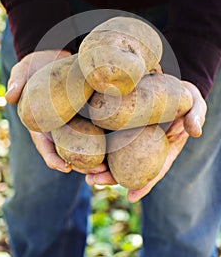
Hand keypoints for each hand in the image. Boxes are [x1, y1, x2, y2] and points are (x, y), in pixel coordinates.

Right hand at [5, 49, 107, 173]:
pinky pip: (99, 130)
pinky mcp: (90, 113)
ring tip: (110, 168)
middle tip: (96, 172)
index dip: (53, 159)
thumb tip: (9, 96)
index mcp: (42, 125)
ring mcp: (76, 122)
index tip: (65, 166)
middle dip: (82, 165)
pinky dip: (107, 141)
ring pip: (87, 147)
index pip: (45, 147)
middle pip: (70, 153)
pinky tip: (120, 146)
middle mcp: (60, 128)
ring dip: (98, 159)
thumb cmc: (37, 66)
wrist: (56, 55)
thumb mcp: (23, 71)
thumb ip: (17, 82)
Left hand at [85, 81, 206, 201]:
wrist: (174, 86)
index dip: (144, 184)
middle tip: (93, 181)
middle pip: (128, 166)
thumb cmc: (186, 98)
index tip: (130, 196)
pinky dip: (99, 142)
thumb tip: (194, 131)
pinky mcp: (123, 121)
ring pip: (115, 154)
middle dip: (110, 176)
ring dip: (99, 164)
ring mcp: (133, 135)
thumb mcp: (197, 106)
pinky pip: (110, 133)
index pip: (154, 169)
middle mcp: (146, 146)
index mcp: (164, 148)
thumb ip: (196, 117)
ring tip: (84, 172)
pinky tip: (84, 146)